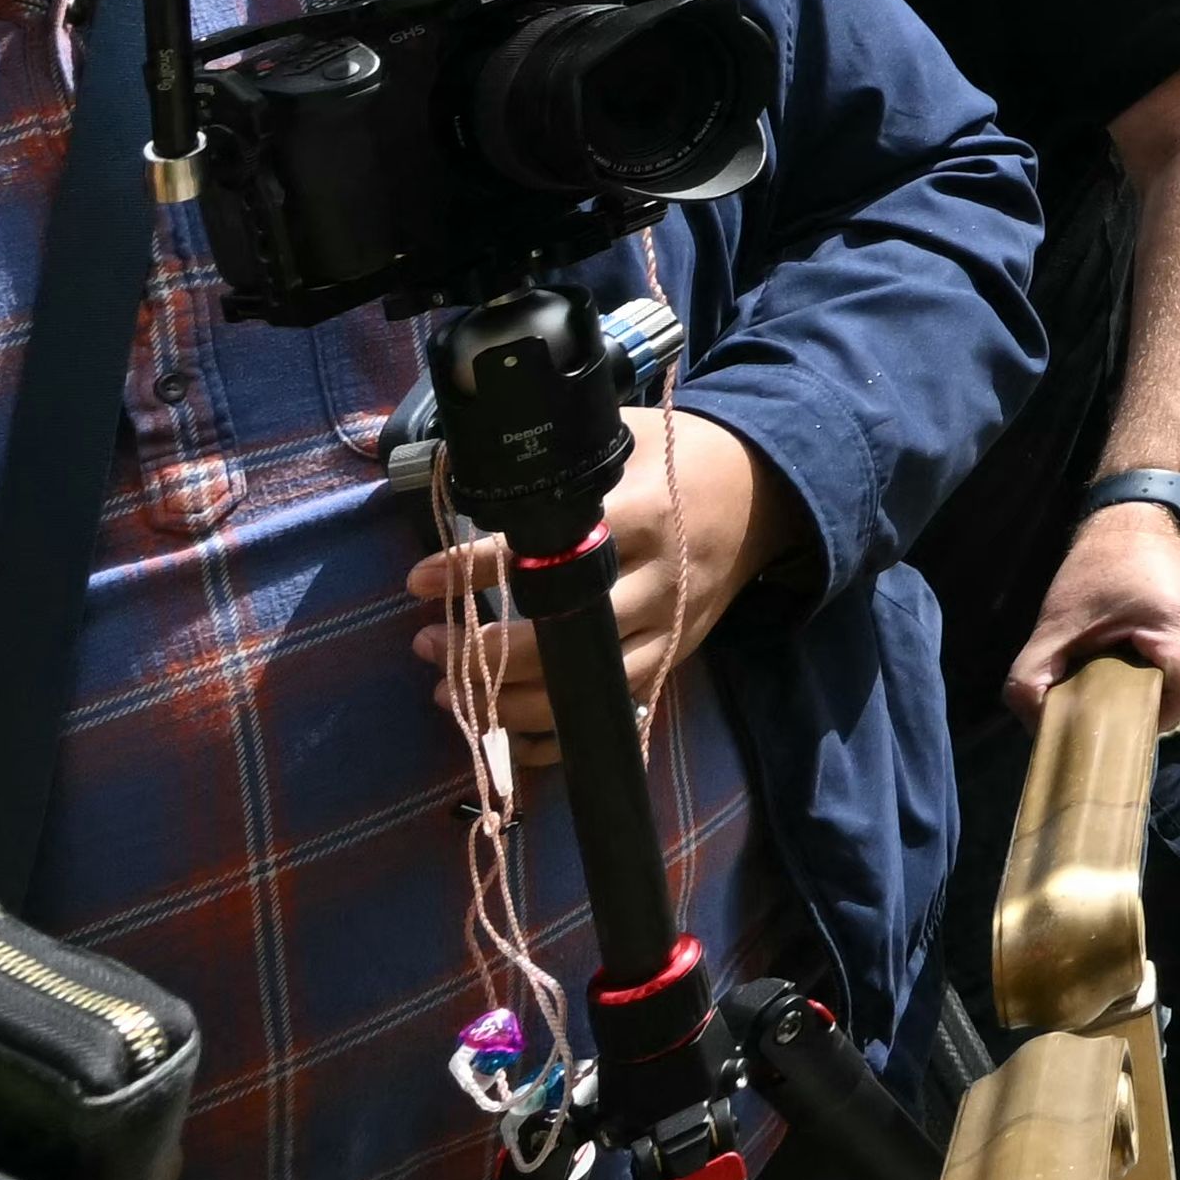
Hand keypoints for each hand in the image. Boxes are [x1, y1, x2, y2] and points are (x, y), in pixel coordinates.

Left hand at [413, 406, 784, 777]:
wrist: (760, 494)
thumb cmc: (677, 461)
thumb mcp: (619, 441)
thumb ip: (555, 463)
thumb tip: (457, 473)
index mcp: (642, 518)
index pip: (547, 554)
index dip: (475, 570)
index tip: (419, 578)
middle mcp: (658, 582)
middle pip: (564, 637)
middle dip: (485, 652)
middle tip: (428, 643)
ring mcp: (669, 630)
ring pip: (584, 689)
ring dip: (509, 702)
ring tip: (449, 691)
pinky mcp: (672, 662)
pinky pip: (610, 718)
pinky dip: (555, 739)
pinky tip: (502, 730)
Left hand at [1015, 486, 1179, 706]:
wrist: (1139, 510)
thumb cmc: (1098, 567)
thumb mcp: (1055, 623)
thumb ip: (1031, 678)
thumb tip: (1038, 725)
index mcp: (1179, 626)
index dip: (1150, 716)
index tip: (1118, 717)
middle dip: (1149, 698)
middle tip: (1113, 692)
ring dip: (1163, 679)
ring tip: (1130, 666)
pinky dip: (1175, 661)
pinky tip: (1148, 647)